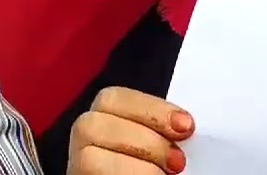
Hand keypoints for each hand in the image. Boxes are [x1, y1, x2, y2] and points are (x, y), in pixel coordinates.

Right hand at [67, 86, 193, 173]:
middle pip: (90, 123)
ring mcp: (80, 169)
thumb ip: (169, 139)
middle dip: (142, 140)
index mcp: (108, 124)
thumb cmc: (165, 172)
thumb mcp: (167, 154)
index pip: (112, 99)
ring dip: (133, 167)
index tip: (187, 127)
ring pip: (87, 156)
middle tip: (178, 162)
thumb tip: (185, 129)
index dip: (149, 108)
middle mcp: (85, 144)